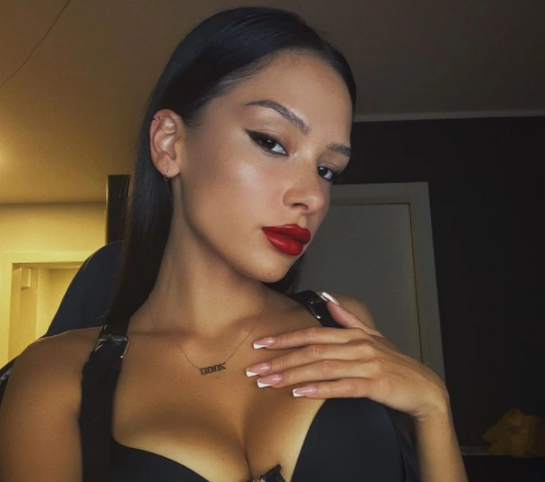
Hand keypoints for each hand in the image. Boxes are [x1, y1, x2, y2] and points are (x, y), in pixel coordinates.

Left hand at [247, 293, 448, 422]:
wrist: (423, 387)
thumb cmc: (394, 363)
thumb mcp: (372, 337)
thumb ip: (348, 318)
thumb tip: (327, 298)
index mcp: (353, 335)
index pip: (312, 334)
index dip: (285, 338)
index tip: (261, 345)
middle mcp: (357, 346)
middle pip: (311, 351)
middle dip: (280, 360)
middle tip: (255, 369)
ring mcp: (366, 365)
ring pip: (322, 368)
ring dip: (292, 375)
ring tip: (269, 383)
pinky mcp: (374, 384)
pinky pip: (342, 387)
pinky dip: (319, 389)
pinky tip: (300, 393)